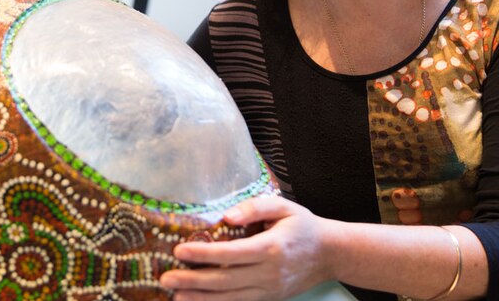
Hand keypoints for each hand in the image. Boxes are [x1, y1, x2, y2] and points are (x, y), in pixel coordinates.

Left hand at [159, 196, 332, 300]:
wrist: (331, 254)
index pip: (232, 254)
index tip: (180, 251)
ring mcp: (269, 290)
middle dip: (193, 280)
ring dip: (200, 298)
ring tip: (174, 295)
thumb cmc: (304, 226)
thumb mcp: (284, 207)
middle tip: (166, 277)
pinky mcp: (268, 298)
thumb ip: (255, 208)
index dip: (204, 254)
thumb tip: (227, 217)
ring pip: (230, 298)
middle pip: (225, 280)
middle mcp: (269, 273)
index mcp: (271, 248)